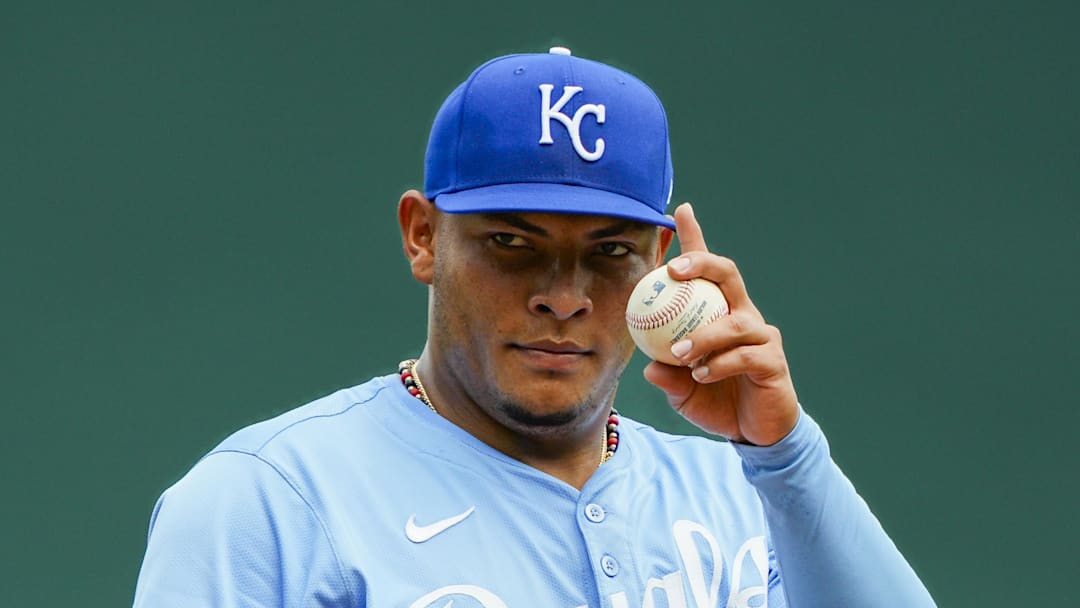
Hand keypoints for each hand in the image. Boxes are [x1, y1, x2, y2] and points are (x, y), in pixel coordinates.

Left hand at [643, 203, 798, 445]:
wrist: (754, 433)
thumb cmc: (716, 400)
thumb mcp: (682, 389)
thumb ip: (667, 375)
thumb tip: (649, 367)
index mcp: (718, 312)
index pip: (708, 269)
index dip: (695, 238)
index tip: (680, 210)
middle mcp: (743, 315)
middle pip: (727, 274)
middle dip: (701, 264)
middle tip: (673, 272)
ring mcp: (761, 336)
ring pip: (733, 321)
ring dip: (702, 335)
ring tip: (679, 352)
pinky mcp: (773, 360)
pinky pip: (745, 355)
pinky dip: (720, 364)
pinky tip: (702, 374)